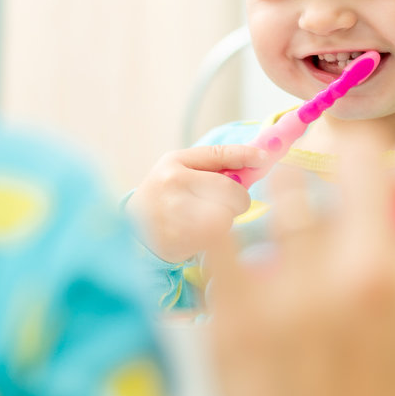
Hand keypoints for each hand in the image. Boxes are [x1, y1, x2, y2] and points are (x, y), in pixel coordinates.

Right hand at [126, 145, 267, 262]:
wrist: (129, 231)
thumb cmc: (166, 196)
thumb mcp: (181, 170)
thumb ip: (214, 165)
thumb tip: (258, 160)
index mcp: (174, 163)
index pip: (218, 153)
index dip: (246, 154)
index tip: (265, 158)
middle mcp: (172, 185)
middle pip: (231, 191)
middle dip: (237, 200)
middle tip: (226, 205)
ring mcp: (173, 214)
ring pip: (226, 217)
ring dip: (225, 221)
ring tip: (205, 221)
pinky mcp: (176, 242)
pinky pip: (215, 239)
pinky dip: (214, 239)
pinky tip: (197, 236)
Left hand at [206, 132, 394, 395]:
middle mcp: (372, 275)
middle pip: (360, 154)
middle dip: (354, 162)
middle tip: (342, 183)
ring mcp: (299, 293)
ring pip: (288, 184)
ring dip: (291, 199)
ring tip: (289, 232)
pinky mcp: (235, 315)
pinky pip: (218, 228)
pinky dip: (218, 220)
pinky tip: (227, 230)